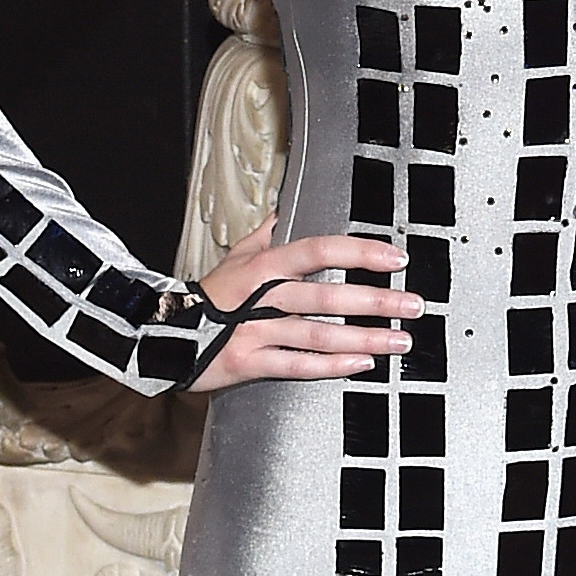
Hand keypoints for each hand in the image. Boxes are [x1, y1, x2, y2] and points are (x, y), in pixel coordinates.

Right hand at [191, 226, 419, 388]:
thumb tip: (289, 208)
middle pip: (327, 297)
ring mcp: (256, 331)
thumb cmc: (209, 294)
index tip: (395, 258)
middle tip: (412, 305)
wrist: (163, 333)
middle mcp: (264, 296)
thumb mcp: (236, 255)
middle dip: (376, 302)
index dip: (360, 253)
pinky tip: (362, 364)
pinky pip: (298, 366)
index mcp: (264, 265)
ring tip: (399, 340)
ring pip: (319, 335)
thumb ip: (267, 233)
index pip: (319, 250)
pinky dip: (333, 367)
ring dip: (365, 338)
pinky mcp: (250, 362)